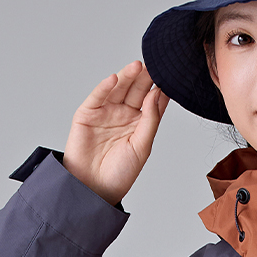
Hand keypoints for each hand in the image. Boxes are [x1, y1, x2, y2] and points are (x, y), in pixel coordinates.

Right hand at [62, 60, 169, 207]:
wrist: (93, 190)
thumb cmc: (120, 174)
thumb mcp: (142, 146)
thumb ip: (150, 120)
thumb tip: (157, 95)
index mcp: (139, 123)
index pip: (151, 101)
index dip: (159, 89)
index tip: (170, 76)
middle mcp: (123, 114)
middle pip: (135, 91)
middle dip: (145, 78)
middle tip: (155, 65)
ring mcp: (105, 112)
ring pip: (118, 89)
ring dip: (127, 77)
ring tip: (138, 66)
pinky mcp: (87, 114)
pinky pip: (97, 97)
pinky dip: (104, 87)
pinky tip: (115, 79)